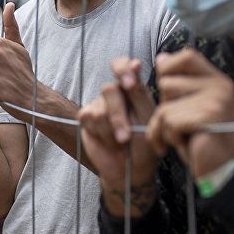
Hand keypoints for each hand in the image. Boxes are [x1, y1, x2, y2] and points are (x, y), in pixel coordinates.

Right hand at [78, 58, 158, 216]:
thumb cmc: (146, 143)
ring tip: (121, 143)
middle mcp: (114, 93)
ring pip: (99, 110)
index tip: (129, 83)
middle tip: (125, 137)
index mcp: (132, 88)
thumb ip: (140, 92)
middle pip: (109, 90)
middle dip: (118, 117)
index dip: (122, 69)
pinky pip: (88, 118)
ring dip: (111, 132)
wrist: (130, 170)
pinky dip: (101, 135)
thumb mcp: (149, 118)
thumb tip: (135, 62)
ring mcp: (98, 104)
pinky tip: (109, 142)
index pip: (122, 65)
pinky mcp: (85, 117)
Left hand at [148, 48, 233, 178]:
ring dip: (164, 127)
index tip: (169, 93)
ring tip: (182, 137)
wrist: (221, 172)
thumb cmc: (201, 140)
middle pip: (166, 83)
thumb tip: (161, 58)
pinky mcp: (209, 116)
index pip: (186, 56)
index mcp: (217, 80)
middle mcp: (220, 86)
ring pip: (164, 106)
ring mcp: (216, 100)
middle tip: (181, 125)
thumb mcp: (189, 107)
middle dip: (164, 108)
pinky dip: (169, 138)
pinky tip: (185, 145)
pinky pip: (169, 122)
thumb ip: (177, 84)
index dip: (168, 69)